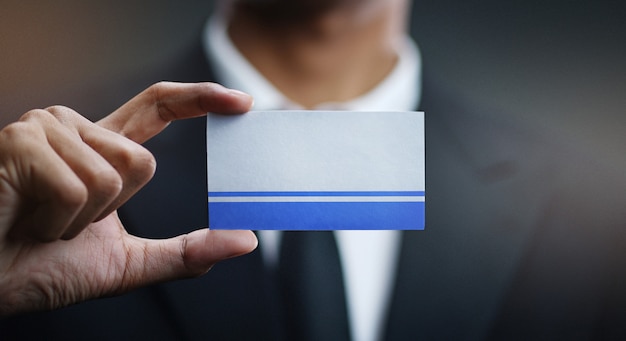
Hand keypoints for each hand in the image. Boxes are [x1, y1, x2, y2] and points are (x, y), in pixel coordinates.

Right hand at [0, 82, 256, 315]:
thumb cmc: (41, 267)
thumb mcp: (128, 264)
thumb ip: (185, 252)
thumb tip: (245, 241)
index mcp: (100, 149)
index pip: (158, 107)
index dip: (200, 98)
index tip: (241, 102)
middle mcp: (74, 128)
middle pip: (143, 161)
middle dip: (112, 211)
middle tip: (65, 224)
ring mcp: (45, 129)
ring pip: (113, 175)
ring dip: (82, 220)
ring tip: (41, 221)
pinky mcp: (20, 142)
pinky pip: (78, 187)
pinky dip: (58, 223)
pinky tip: (25, 220)